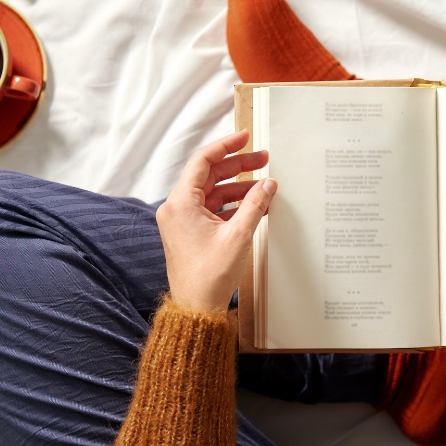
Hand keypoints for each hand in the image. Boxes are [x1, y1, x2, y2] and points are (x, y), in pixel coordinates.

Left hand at [156, 130, 275, 312]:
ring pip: (213, 192)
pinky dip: (233, 204)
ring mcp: (183, 220)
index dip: (226, 146)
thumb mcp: (238, 236)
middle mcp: (177, 208)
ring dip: (238, 186)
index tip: (245, 137)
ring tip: (265, 184)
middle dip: (238, 166)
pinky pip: (214, 209)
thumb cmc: (208, 276)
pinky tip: (255, 204)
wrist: (196, 307)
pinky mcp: (191, 232)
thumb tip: (268, 184)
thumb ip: (254, 204)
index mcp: (180, 203)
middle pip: (209, 175)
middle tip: (264, 159)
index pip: (202, 161)